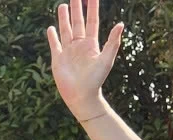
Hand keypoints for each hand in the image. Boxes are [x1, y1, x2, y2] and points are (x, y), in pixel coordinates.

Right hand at [46, 0, 123, 117]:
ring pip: (65, 30)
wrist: (82, 97)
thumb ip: (112, 42)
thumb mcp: (106, 60)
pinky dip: (52, 36)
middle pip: (78, 22)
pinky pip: (55, 44)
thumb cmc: (96, 80)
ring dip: (64, 19)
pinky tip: (51, 28)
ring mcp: (68, 52)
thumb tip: (121, 25)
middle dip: (76, 8)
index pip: (92, 21)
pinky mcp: (58, 59)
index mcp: (91, 44)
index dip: (92, 8)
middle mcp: (79, 46)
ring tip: (63, 6)